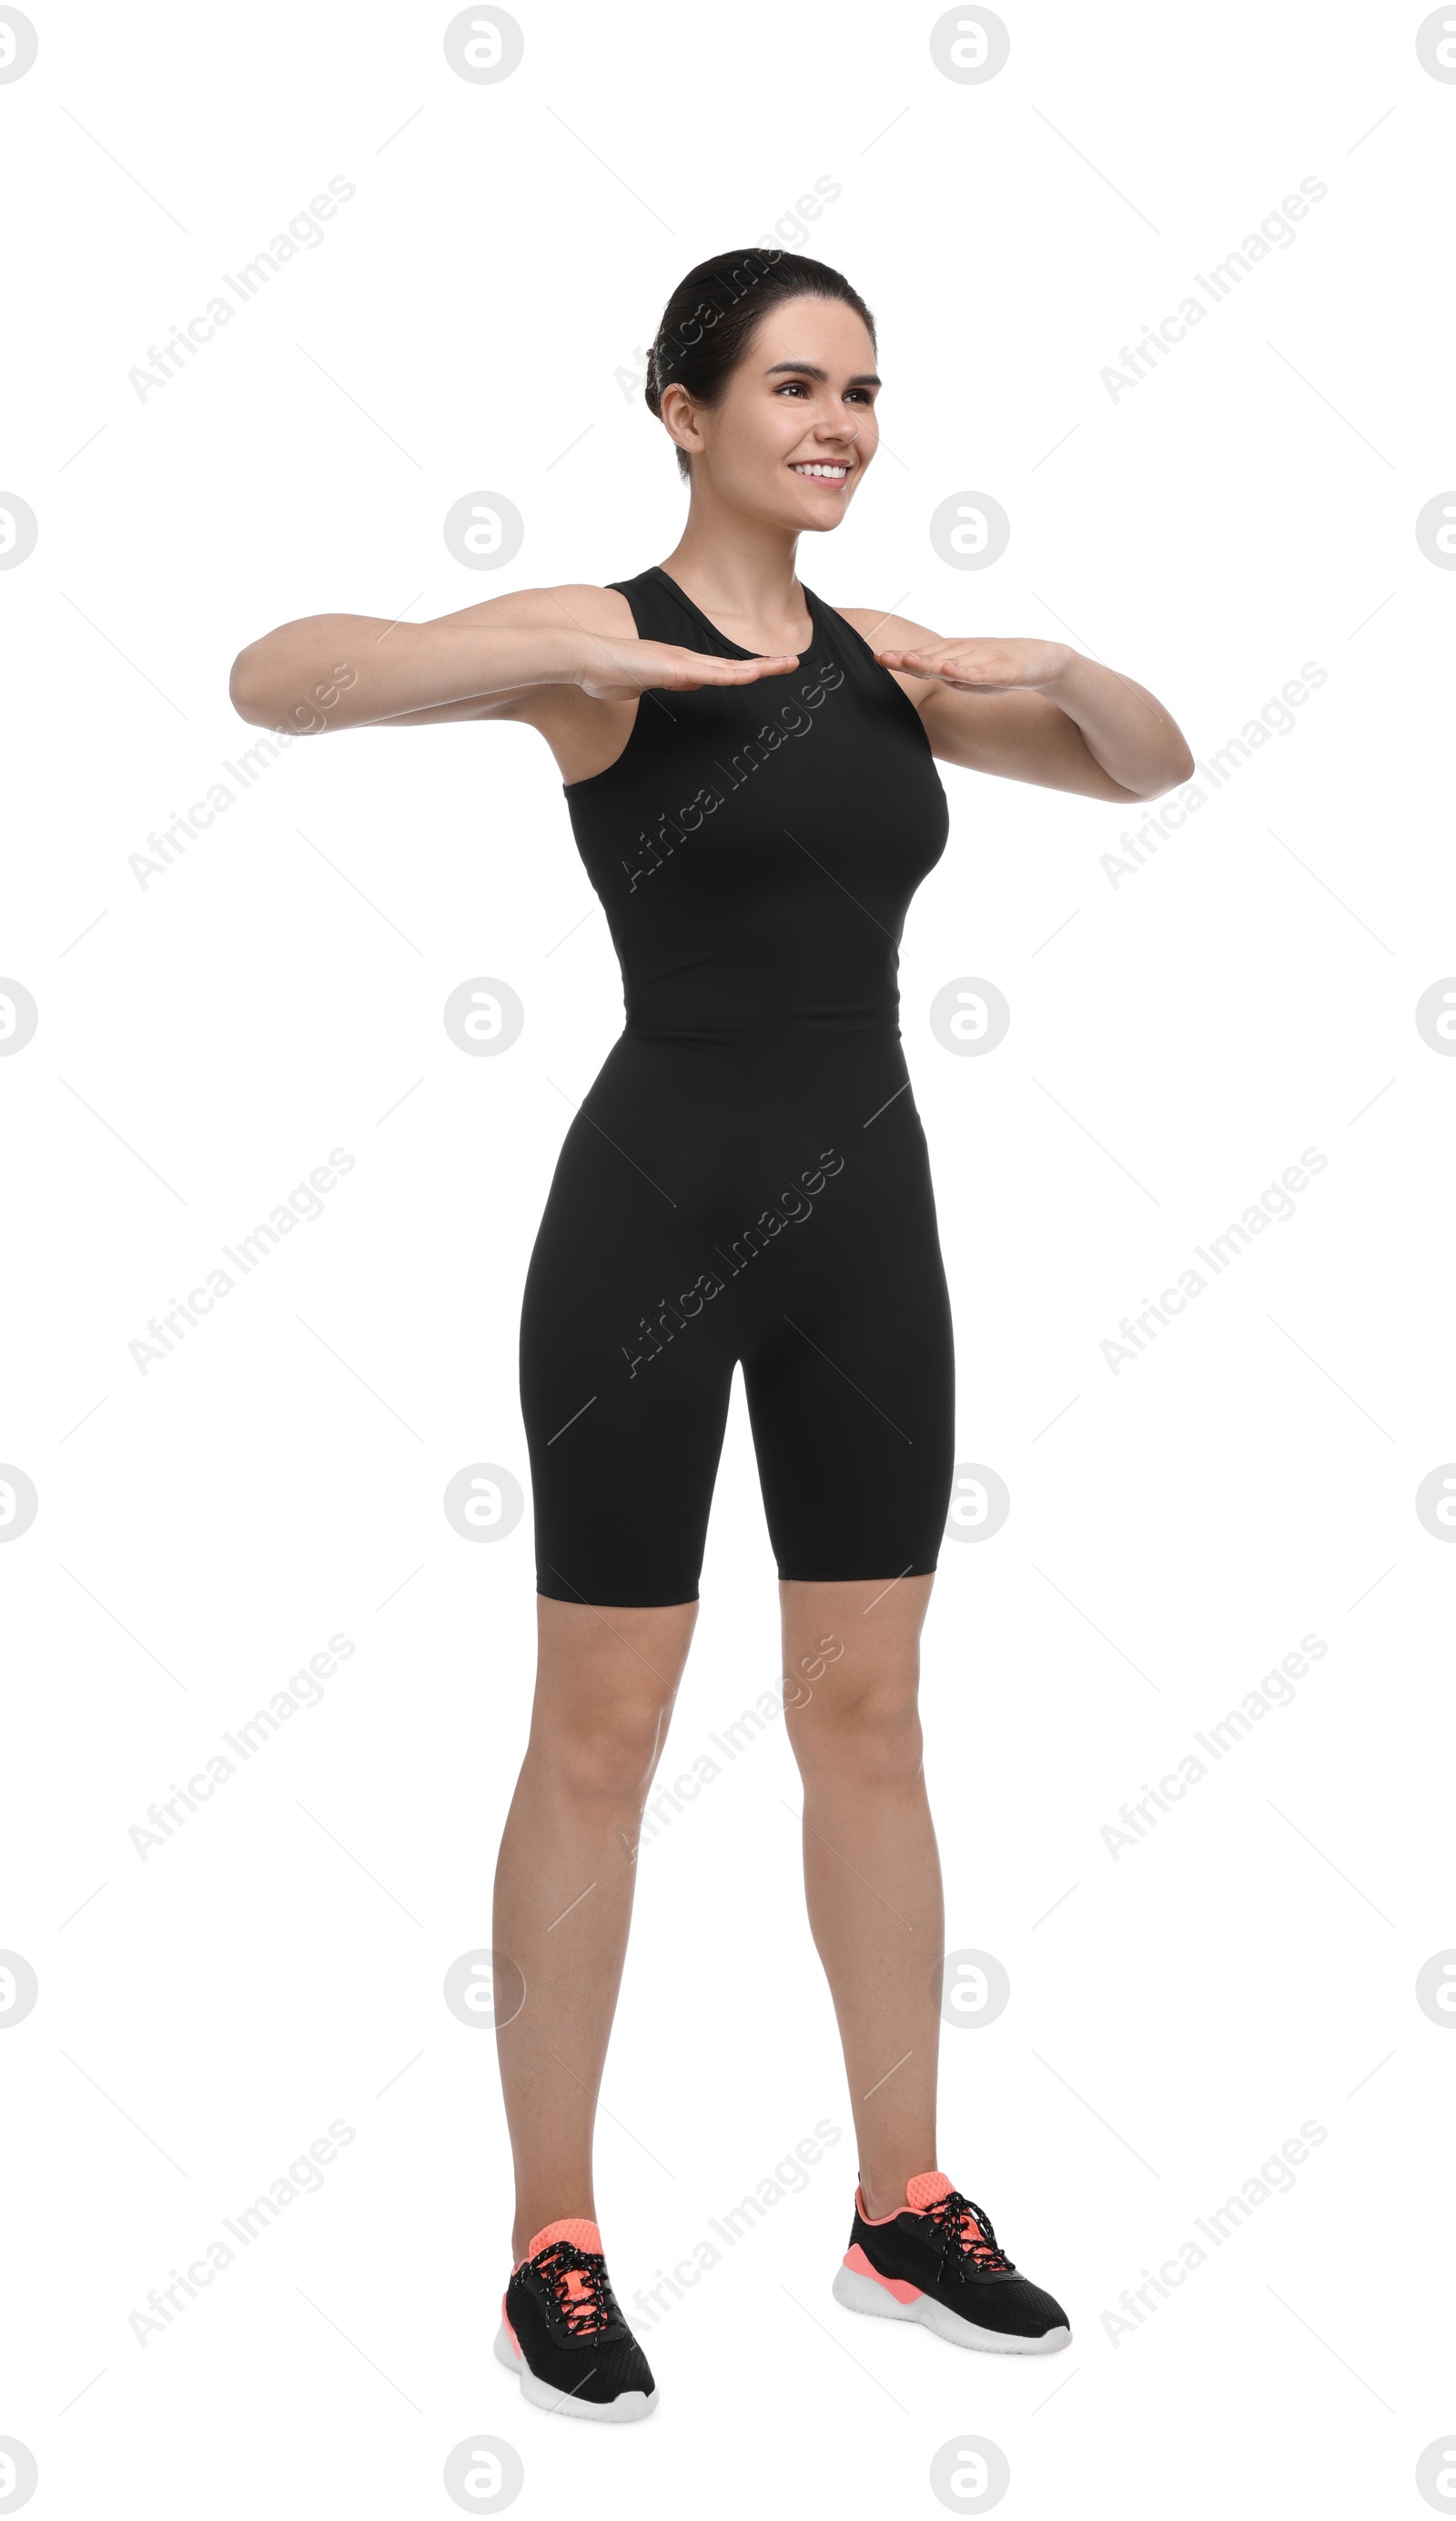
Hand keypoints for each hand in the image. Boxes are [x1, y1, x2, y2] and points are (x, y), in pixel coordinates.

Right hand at [574, 637, 799, 701]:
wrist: (583, 656)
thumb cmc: (599, 673)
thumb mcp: (630, 688)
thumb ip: (648, 687)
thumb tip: (657, 687)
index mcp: (675, 667)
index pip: (717, 672)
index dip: (741, 672)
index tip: (760, 673)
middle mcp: (684, 660)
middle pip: (732, 666)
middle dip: (763, 665)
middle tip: (790, 662)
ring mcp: (682, 661)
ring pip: (731, 667)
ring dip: (762, 667)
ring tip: (789, 664)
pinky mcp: (676, 666)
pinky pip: (714, 673)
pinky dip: (737, 674)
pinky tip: (757, 675)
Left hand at [874, 635, 1072, 694]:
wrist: (1045, 661)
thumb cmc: (1003, 668)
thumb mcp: (972, 675)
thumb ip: (948, 674)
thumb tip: (924, 672)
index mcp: (956, 656)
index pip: (924, 657)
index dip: (901, 659)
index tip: (878, 658)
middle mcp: (966, 654)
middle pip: (932, 656)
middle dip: (907, 658)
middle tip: (882, 657)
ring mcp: (984, 660)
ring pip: (952, 662)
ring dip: (928, 661)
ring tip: (907, 661)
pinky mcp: (1002, 670)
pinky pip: (980, 672)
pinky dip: (964, 671)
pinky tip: (949, 671)